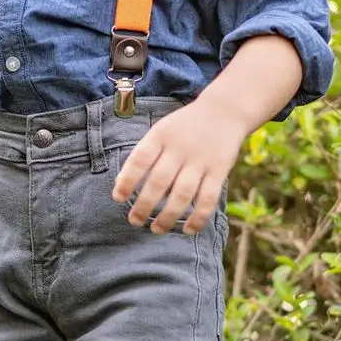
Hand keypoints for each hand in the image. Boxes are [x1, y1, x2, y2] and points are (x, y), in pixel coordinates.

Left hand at [111, 96, 245, 234]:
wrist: (223, 111)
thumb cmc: (184, 127)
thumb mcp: (161, 130)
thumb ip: (144, 154)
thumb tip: (122, 183)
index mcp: (161, 136)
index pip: (140, 159)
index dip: (127, 180)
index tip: (117, 197)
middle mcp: (180, 149)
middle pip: (159, 181)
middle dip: (144, 205)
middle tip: (134, 221)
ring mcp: (201, 161)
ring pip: (182, 194)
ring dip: (168, 216)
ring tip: (156, 229)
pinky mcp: (219, 171)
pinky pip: (208, 198)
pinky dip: (198, 217)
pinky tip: (187, 230)